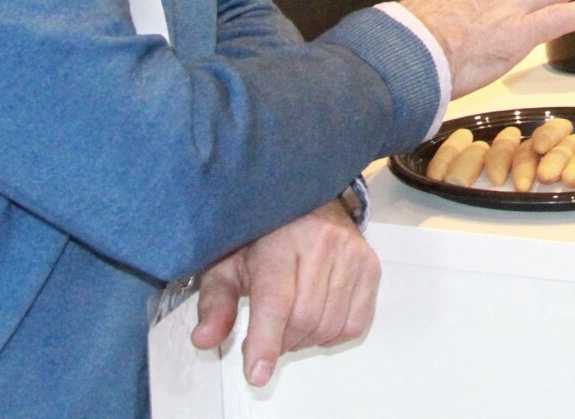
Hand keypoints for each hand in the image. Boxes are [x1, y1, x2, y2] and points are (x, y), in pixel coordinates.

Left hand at [191, 199, 378, 385]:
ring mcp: (351, 253)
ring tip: (289, 324)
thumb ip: (216, 303)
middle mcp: (322, 242)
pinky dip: (331, 335)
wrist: (308, 200)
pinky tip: (316, 318)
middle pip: (303, 319)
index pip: (276, 300)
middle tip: (266, 336)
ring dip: (304, 340)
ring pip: (329, 326)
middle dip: (280, 341)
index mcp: (279, 240)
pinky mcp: (370, 266)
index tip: (257, 373)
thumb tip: (204, 339)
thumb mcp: (228, 263)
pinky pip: (353, 324)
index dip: (266, 341)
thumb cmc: (265, 235)